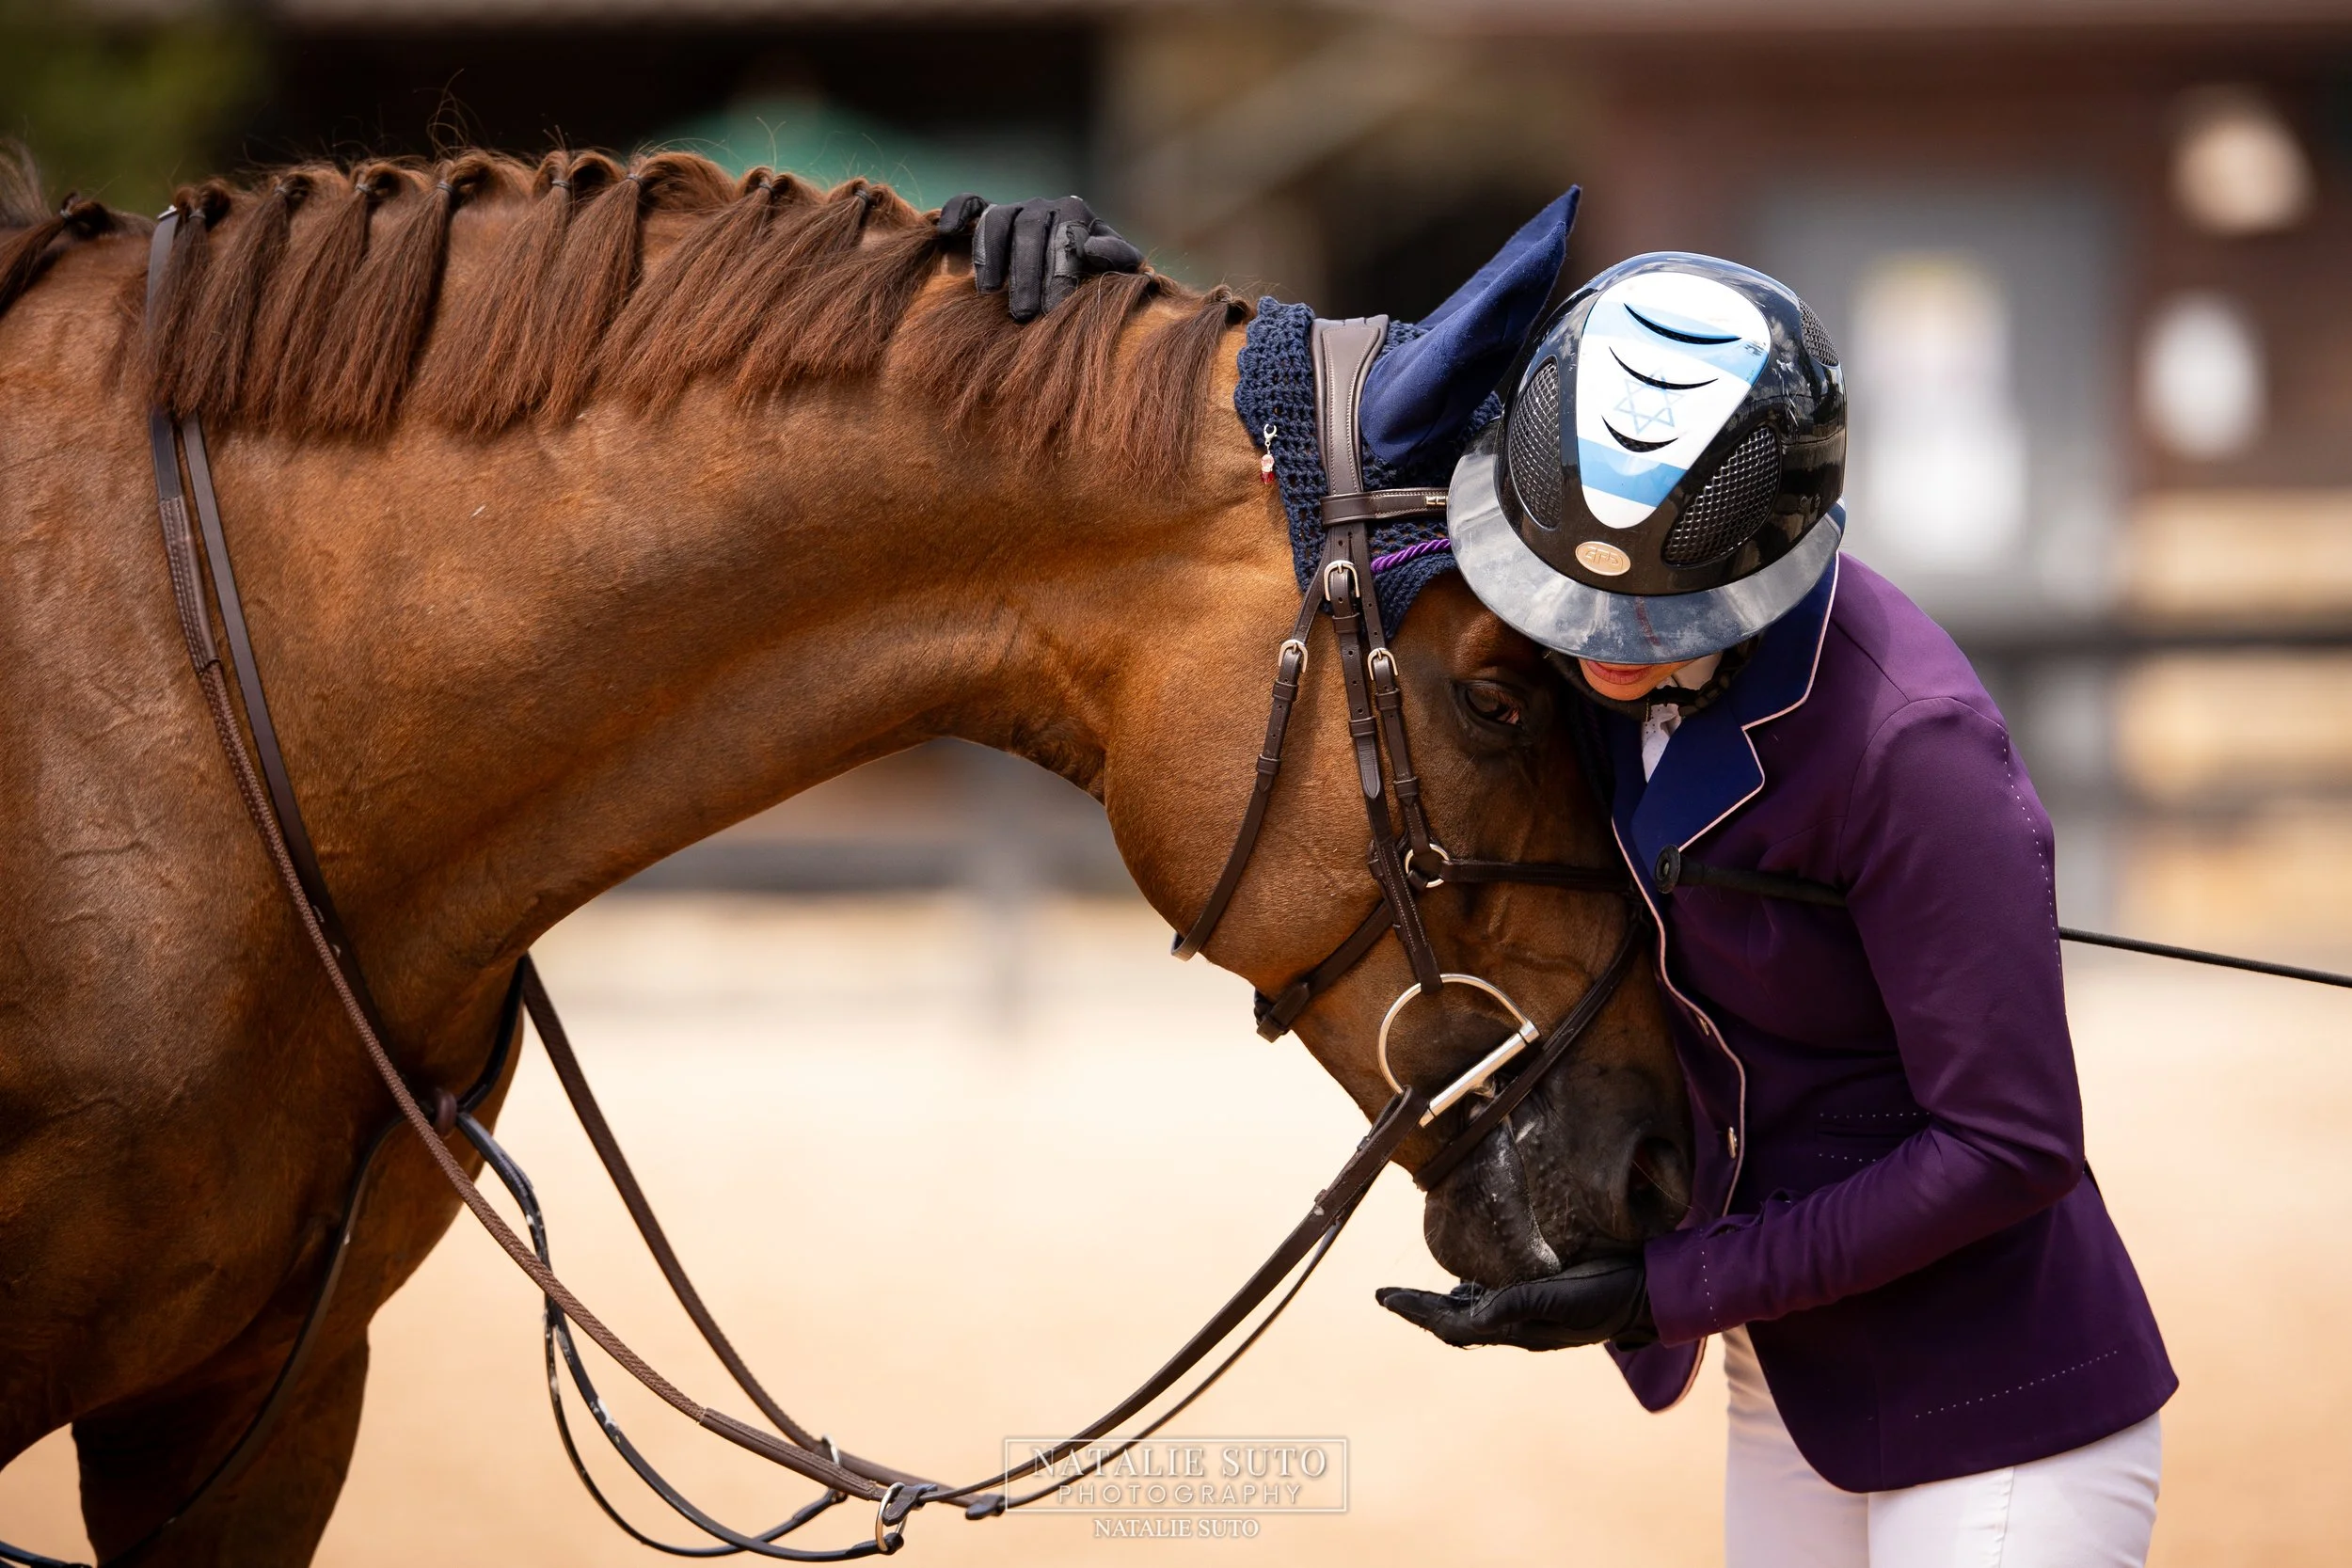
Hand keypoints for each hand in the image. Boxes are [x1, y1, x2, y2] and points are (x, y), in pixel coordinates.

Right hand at [936, 193, 1143, 321]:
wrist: (1076, 264)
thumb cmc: (1096, 273)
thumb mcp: (1116, 267)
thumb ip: (1116, 257)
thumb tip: (1090, 248)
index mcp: (1075, 214)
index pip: (1066, 238)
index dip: (1060, 273)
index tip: (1055, 309)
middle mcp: (1043, 207)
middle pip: (1029, 230)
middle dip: (1026, 274)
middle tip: (1023, 315)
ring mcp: (1013, 207)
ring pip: (997, 219)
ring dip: (990, 254)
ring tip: (988, 292)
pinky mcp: (987, 211)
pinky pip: (968, 202)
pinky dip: (956, 212)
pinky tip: (947, 233)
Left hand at [1376, 1254, 1654, 1350]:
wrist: (1647, 1293)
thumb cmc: (1608, 1292)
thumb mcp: (1565, 1296)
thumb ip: (1522, 1304)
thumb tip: (1476, 1314)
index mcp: (1518, 1329)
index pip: (1453, 1325)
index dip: (1418, 1312)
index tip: (1386, 1297)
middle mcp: (1517, 1324)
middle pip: (1454, 1320)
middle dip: (1419, 1307)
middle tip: (1386, 1294)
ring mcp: (1528, 1313)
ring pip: (1471, 1311)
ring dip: (1440, 1303)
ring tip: (1413, 1293)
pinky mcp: (1539, 1297)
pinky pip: (1494, 1298)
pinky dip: (1469, 1291)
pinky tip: (1462, 1281)